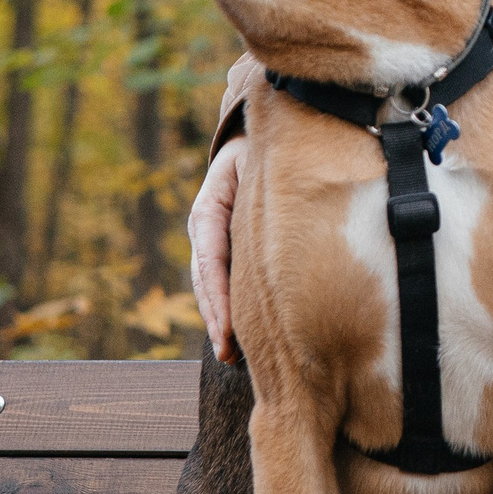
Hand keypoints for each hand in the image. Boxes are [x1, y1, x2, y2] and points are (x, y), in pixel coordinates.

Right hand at [189, 135, 243, 362]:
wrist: (251, 139)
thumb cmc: (261, 151)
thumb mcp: (256, 163)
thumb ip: (265, 187)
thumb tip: (288, 219)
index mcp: (209, 210)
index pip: (211, 260)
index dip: (218, 298)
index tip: (227, 332)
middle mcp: (205, 228)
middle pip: (207, 280)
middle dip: (218, 318)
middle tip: (229, 353)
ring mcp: (210, 239)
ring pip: (210, 286)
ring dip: (220, 320)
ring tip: (232, 354)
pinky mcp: (222, 246)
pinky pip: (221, 280)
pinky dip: (226, 307)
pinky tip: (237, 334)